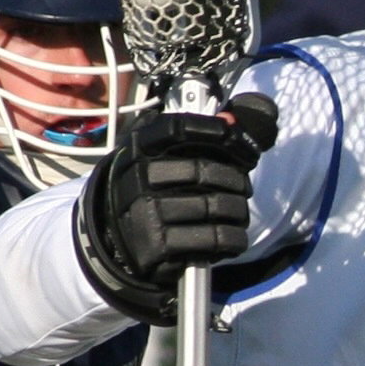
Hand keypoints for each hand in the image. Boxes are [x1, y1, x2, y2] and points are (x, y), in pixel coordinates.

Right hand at [73, 93, 277, 323]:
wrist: (121, 239)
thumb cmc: (153, 191)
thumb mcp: (163, 157)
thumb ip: (200, 137)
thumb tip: (234, 119)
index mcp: (137, 149)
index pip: (179, 128)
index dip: (216, 132)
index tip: (237, 141)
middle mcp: (137, 178)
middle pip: (203, 170)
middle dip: (235, 180)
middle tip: (243, 188)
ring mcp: (146, 213)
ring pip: (214, 206)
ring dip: (238, 211)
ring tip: (238, 214)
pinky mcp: (157, 246)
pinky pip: (212, 239)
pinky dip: (233, 239)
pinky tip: (233, 238)